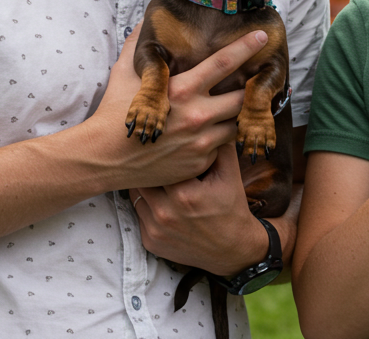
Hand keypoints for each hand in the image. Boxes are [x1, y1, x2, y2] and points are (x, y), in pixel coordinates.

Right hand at [81, 25, 268, 190]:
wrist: (103, 159)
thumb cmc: (113, 113)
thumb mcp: (124, 73)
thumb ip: (138, 45)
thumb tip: (142, 22)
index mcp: (183, 89)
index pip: (224, 62)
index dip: (247, 47)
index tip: (263, 37)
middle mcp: (197, 115)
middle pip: (243, 97)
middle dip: (249, 89)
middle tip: (250, 83)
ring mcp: (201, 142)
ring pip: (237, 124)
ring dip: (234, 117)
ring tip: (226, 111)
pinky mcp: (200, 162)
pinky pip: (221, 148)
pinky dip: (217, 140)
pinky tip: (204, 136)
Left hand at [131, 146, 270, 274]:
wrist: (232, 249)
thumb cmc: (231, 207)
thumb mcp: (230, 173)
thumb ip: (218, 145)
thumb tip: (209, 120)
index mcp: (184, 193)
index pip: (160, 162)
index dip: (163, 153)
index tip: (165, 145)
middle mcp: (165, 214)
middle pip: (144, 178)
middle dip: (150, 168)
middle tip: (155, 159)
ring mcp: (155, 230)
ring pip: (136, 195)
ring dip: (145, 186)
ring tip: (156, 177)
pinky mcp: (150, 242)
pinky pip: (138, 215)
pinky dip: (147, 205)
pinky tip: (160, 200)